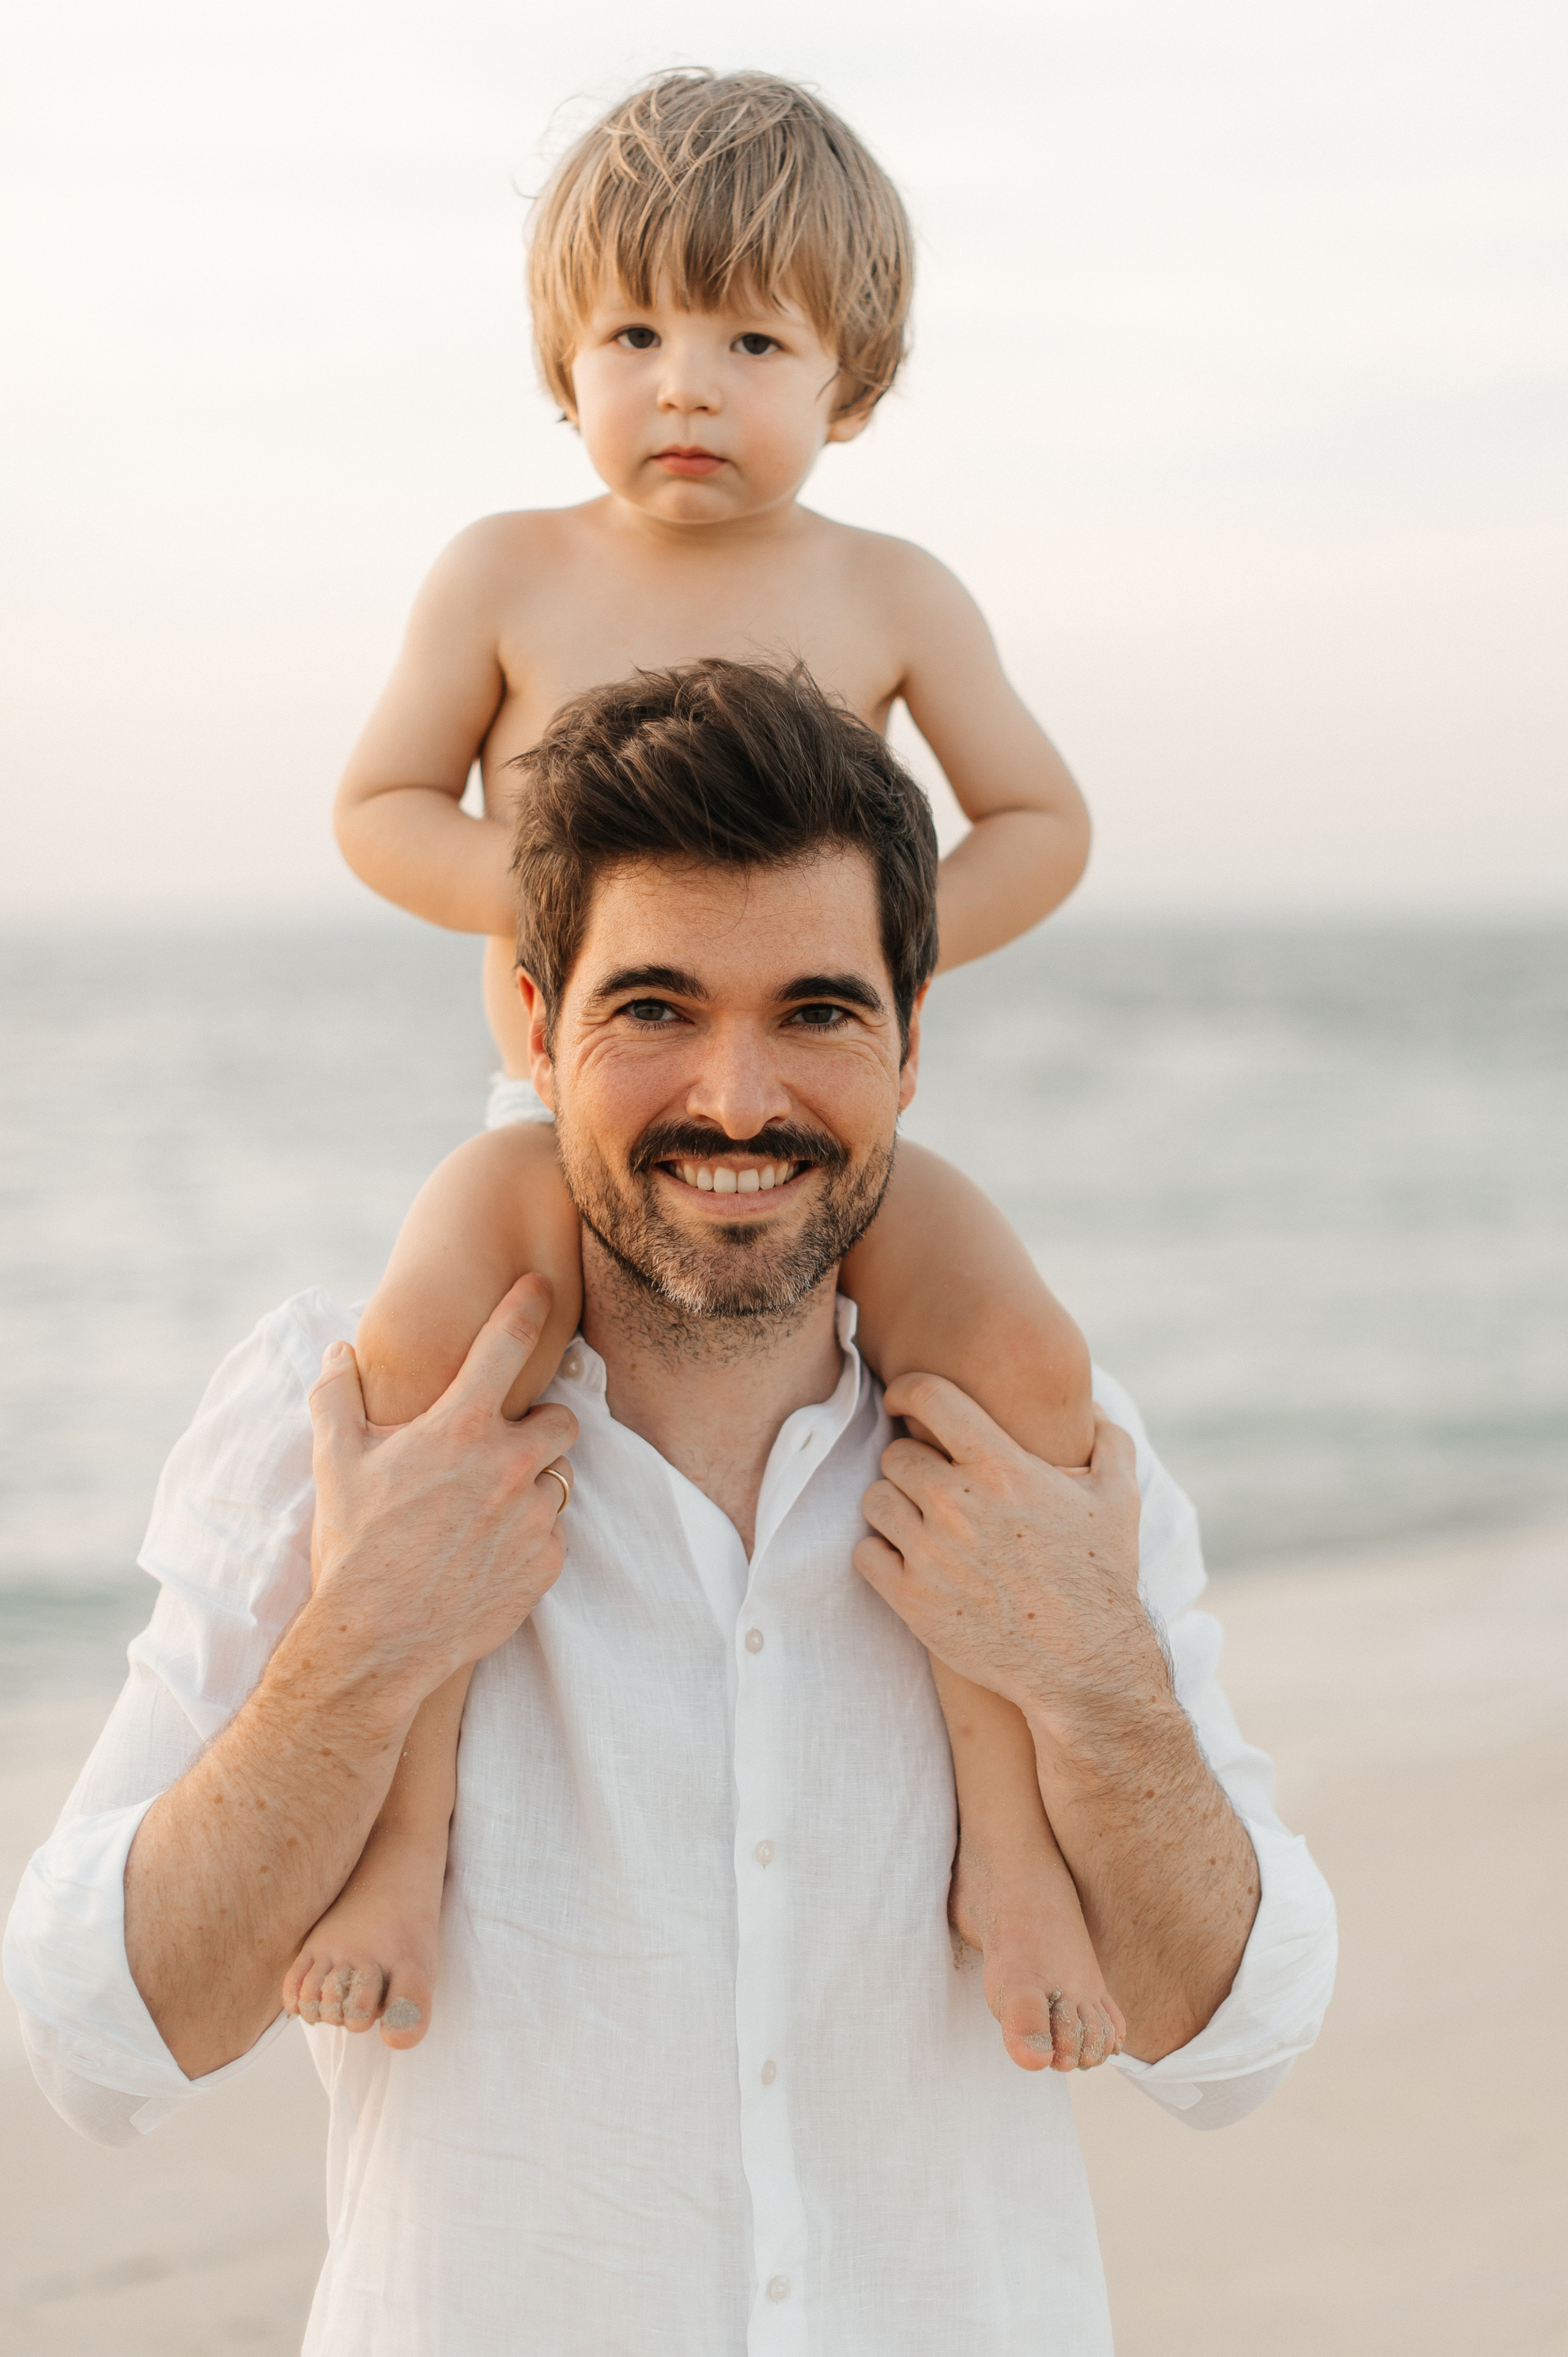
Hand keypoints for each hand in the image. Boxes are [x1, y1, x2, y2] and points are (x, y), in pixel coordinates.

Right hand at [306, 1274, 578, 1702]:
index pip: (507, 1344)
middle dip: (538, 1427)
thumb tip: (339, 1351)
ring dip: (531, 1485)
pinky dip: (529, 1535)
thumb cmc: (351, 1547)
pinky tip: (486, 1552)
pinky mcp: (546, 1563)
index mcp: (459, 1428)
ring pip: (558, 1478)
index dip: (526, 1307)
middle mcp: (508, 1465)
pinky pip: (554, 1532)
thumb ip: (337, 1396)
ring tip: (482, 1511)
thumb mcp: (334, 1463)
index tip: (541, 1287)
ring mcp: (533, 1517)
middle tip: (498, 1449)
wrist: (375, 1644)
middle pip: (561, 1419)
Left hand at [855, 1376, 1154, 1733]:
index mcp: (1003, 1467)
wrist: (1085, 1666)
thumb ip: (1109, 1441)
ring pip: (874, 1500)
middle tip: (932, 1482)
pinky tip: (909, 1559)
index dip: (908, 1390)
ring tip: (920, 1521)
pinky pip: (865, 1553)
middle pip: (895, 1454)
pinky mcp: (911, 1599)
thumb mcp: (1120, 1499)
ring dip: (893, 1506)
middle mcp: (959, 1504)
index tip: (905, 1402)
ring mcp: (930, 1552)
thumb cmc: (1101, 1577)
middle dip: (912, 1462)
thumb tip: (1095, 1408)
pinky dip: (881, 1553)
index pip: (929, 1396)